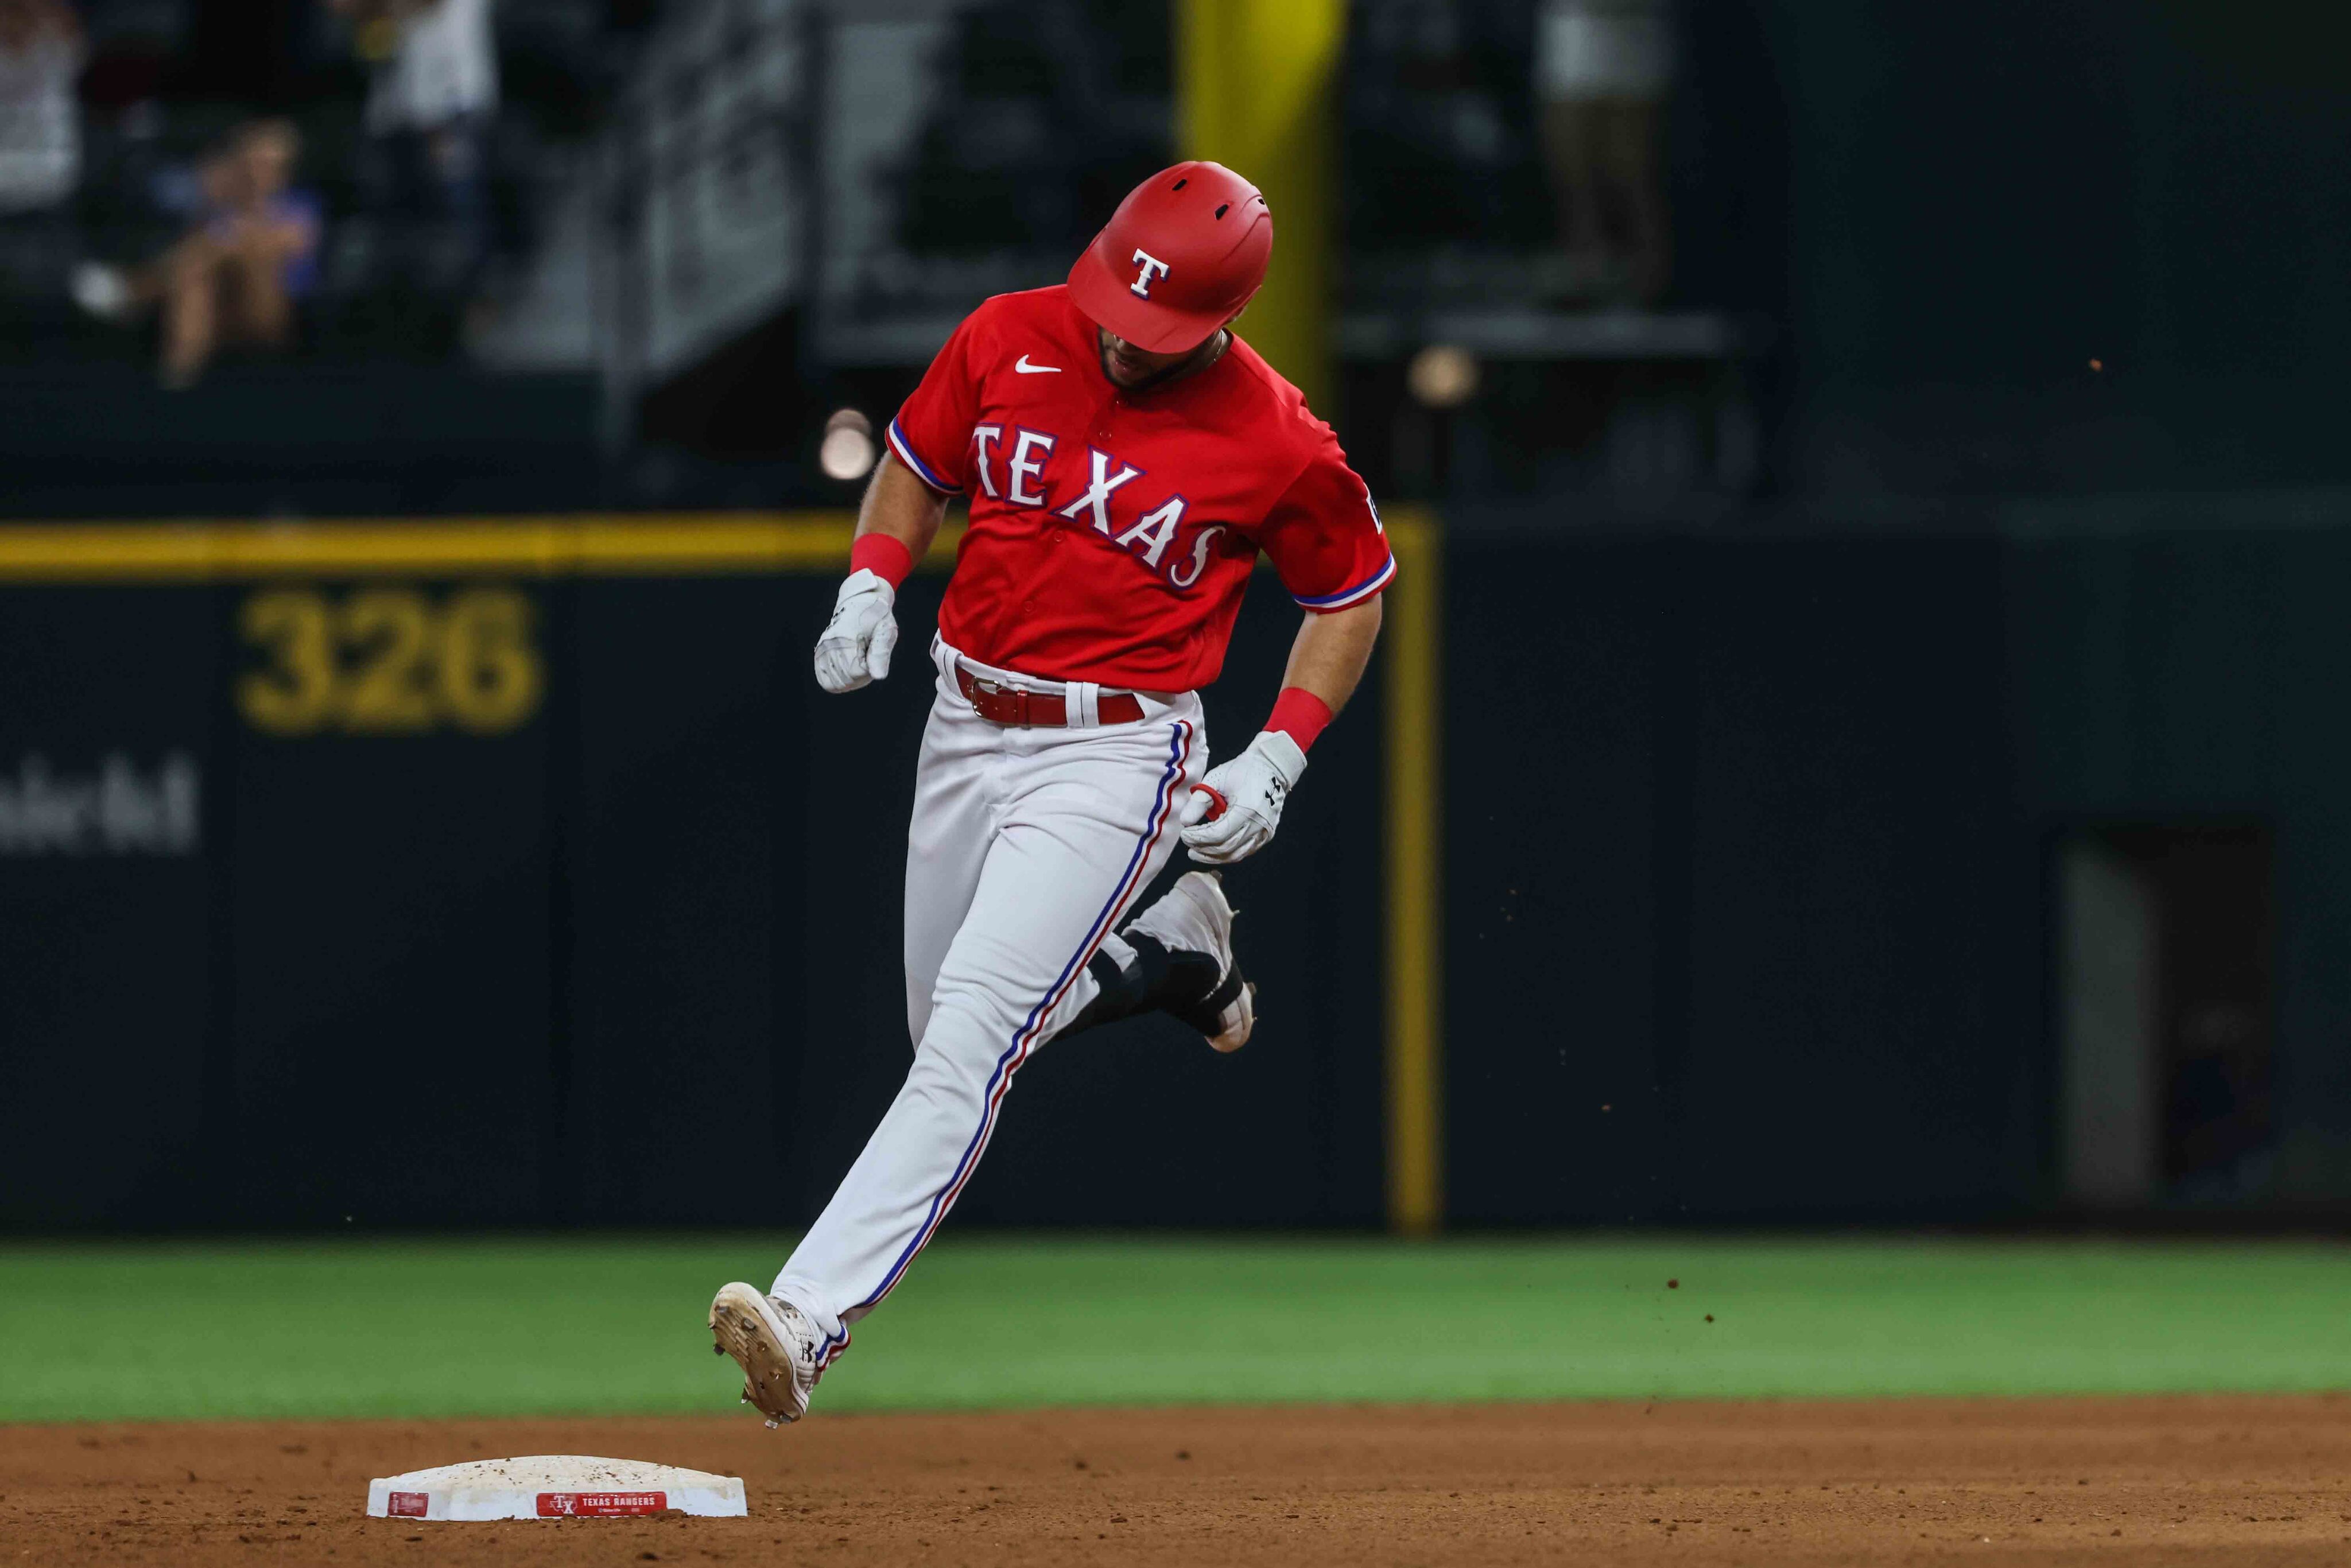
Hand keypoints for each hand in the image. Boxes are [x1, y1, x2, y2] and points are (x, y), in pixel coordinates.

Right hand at [813, 569, 898, 692]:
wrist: (859, 603)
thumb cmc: (876, 616)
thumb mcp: (885, 630)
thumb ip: (880, 653)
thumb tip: (878, 676)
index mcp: (845, 637)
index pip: (856, 672)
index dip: (870, 668)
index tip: (873, 652)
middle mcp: (829, 644)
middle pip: (847, 680)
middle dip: (862, 675)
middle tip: (867, 654)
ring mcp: (822, 650)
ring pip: (836, 684)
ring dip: (852, 679)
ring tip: (858, 659)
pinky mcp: (819, 655)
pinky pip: (825, 682)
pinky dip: (838, 681)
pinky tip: (848, 668)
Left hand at [1179, 730, 1307, 864]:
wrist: (1271, 767)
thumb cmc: (1243, 770)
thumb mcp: (1216, 779)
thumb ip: (1199, 801)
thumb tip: (1185, 822)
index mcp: (1246, 809)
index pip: (1218, 834)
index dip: (1198, 838)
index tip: (1185, 834)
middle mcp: (1258, 825)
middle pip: (1225, 848)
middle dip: (1203, 849)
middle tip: (1187, 845)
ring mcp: (1265, 832)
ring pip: (1235, 855)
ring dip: (1213, 856)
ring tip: (1196, 853)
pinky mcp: (1266, 835)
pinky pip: (1244, 851)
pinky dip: (1227, 854)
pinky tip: (1214, 850)